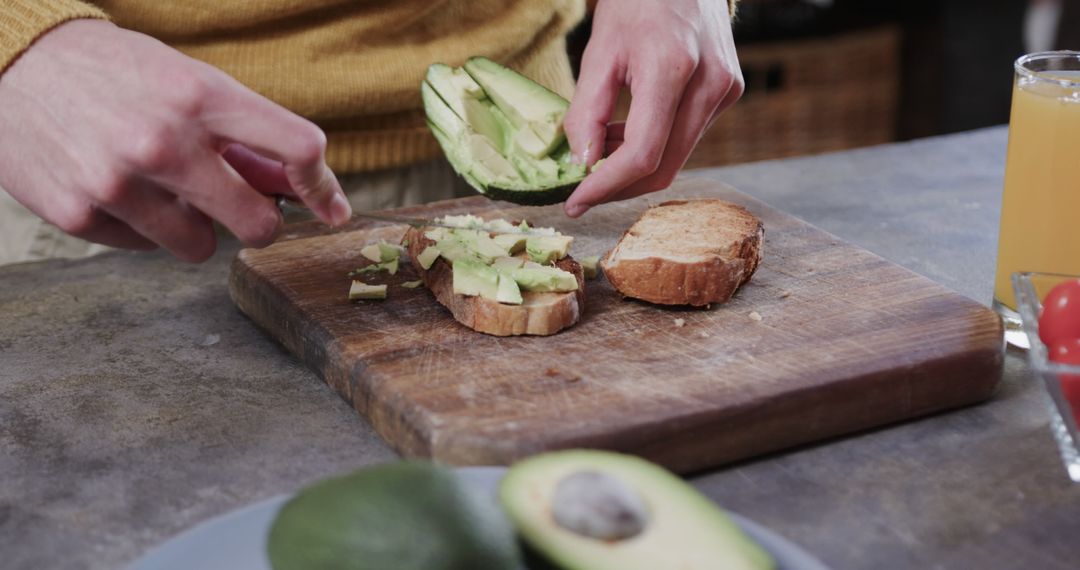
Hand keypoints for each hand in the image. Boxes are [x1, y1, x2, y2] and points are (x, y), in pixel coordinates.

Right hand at [0, 20, 351, 261]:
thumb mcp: (188, 83)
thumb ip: (245, 137)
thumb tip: (299, 185)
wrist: (10, 61)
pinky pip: (146, 248)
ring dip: (195, 226)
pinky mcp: (80, 214)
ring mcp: (118, 182)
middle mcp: (163, 141)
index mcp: (200, 96)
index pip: (298, 146)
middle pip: (259, 223)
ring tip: (163, 189)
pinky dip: (143, 227)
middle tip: (242, 208)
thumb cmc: (113, 71)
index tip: (332, 206)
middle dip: (259, 221)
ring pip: (201, 247)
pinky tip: (118, 188)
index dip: (324, 185)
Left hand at [562, 0, 742, 216]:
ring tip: (599, 153)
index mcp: (673, 67)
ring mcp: (726, 90)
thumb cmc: (637, 1)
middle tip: (582, 192)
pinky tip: (626, 134)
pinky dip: (654, 146)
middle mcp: (710, 83)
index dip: (605, 186)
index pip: (642, 153)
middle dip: (618, 187)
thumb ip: (587, 112)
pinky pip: (688, 138)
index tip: (574, 202)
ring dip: (634, 167)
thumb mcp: (599, 50)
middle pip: (664, 167)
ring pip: (677, 157)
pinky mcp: (730, 92)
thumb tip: (583, 165)